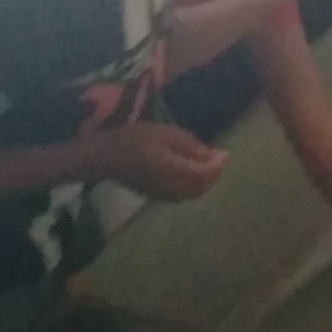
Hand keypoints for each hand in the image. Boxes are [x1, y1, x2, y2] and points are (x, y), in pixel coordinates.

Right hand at [91, 123, 227, 201]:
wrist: (106, 156)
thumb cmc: (136, 139)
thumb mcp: (167, 134)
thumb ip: (191, 147)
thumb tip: (212, 155)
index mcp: (177, 173)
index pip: (206, 174)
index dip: (219, 164)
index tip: (226, 151)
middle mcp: (174, 189)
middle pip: (202, 187)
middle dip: (214, 174)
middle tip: (219, 158)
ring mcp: (164, 195)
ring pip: (193, 194)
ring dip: (204, 182)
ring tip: (208, 165)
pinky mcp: (156, 196)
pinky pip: (182, 196)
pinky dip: (193, 187)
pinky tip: (191, 174)